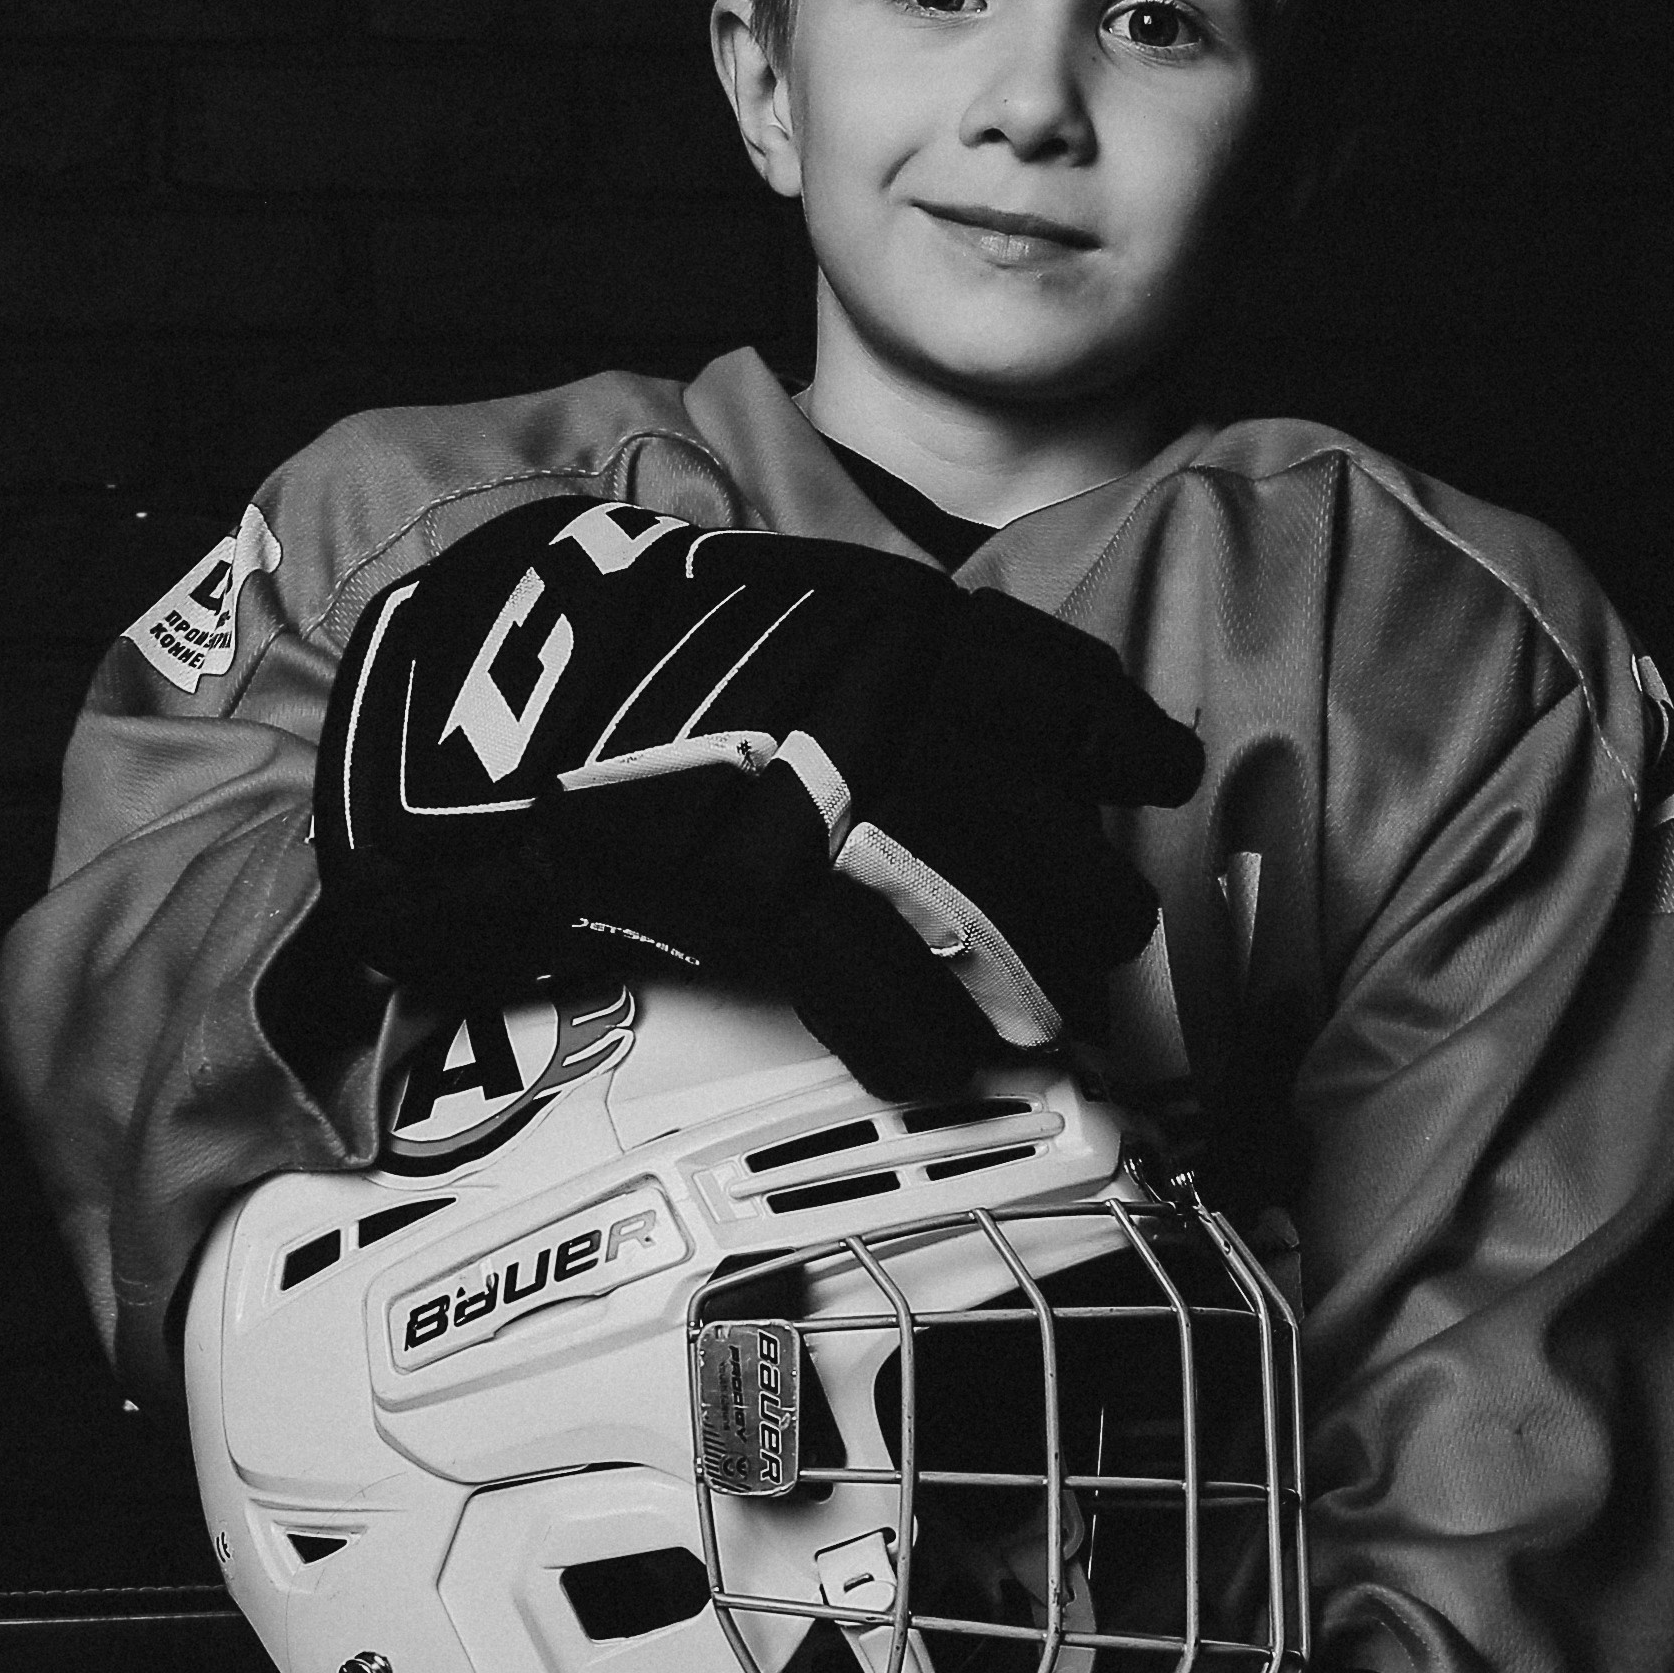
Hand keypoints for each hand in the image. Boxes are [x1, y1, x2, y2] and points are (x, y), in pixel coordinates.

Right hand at [314, 498, 1201, 1093]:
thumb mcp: (791, 607)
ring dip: (1033, 979)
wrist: (511, 694)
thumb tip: (967, 709)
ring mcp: (841, 814)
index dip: (1124, 738)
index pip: (1061, 688)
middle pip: (1049, 824)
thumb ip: (886, 656)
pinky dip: (923, 1042)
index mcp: (906, 632)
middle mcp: (899, 719)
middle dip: (1089, 890)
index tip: (1162, 769)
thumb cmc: (647, 653)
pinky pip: (886, 995)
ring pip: (993, 918)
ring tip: (1049, 1015)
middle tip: (1106, 928)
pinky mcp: (774, 900)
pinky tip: (940, 1065)